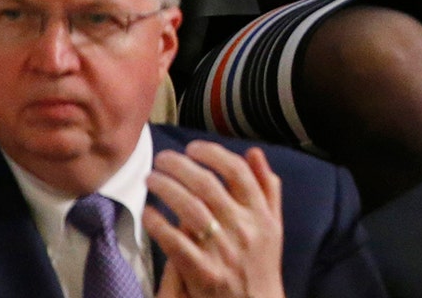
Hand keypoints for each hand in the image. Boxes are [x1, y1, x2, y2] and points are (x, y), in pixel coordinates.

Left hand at [146, 142, 286, 297]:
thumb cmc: (261, 263)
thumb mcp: (273, 224)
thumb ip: (267, 187)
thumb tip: (254, 152)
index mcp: (262, 214)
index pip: (238, 172)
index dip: (213, 154)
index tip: (193, 148)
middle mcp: (244, 228)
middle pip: (208, 185)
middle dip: (181, 166)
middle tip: (162, 158)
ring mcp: (223, 251)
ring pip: (189, 209)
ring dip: (166, 189)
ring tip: (150, 179)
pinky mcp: (203, 272)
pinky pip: (175, 242)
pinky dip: (159, 224)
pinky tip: (148, 213)